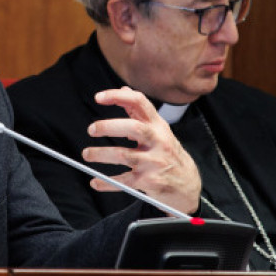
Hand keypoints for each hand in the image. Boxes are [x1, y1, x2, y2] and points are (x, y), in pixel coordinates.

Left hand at [82, 86, 201, 214]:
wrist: (188, 185)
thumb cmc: (169, 154)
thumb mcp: (160, 130)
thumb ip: (140, 112)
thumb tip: (124, 89)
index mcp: (158, 126)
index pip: (140, 103)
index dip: (118, 97)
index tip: (99, 97)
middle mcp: (158, 141)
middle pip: (134, 128)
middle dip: (109, 127)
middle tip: (92, 129)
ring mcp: (154, 162)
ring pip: (125, 155)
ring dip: (101, 154)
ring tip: (87, 154)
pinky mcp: (150, 181)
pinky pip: (124, 181)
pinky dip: (107, 182)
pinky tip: (96, 182)